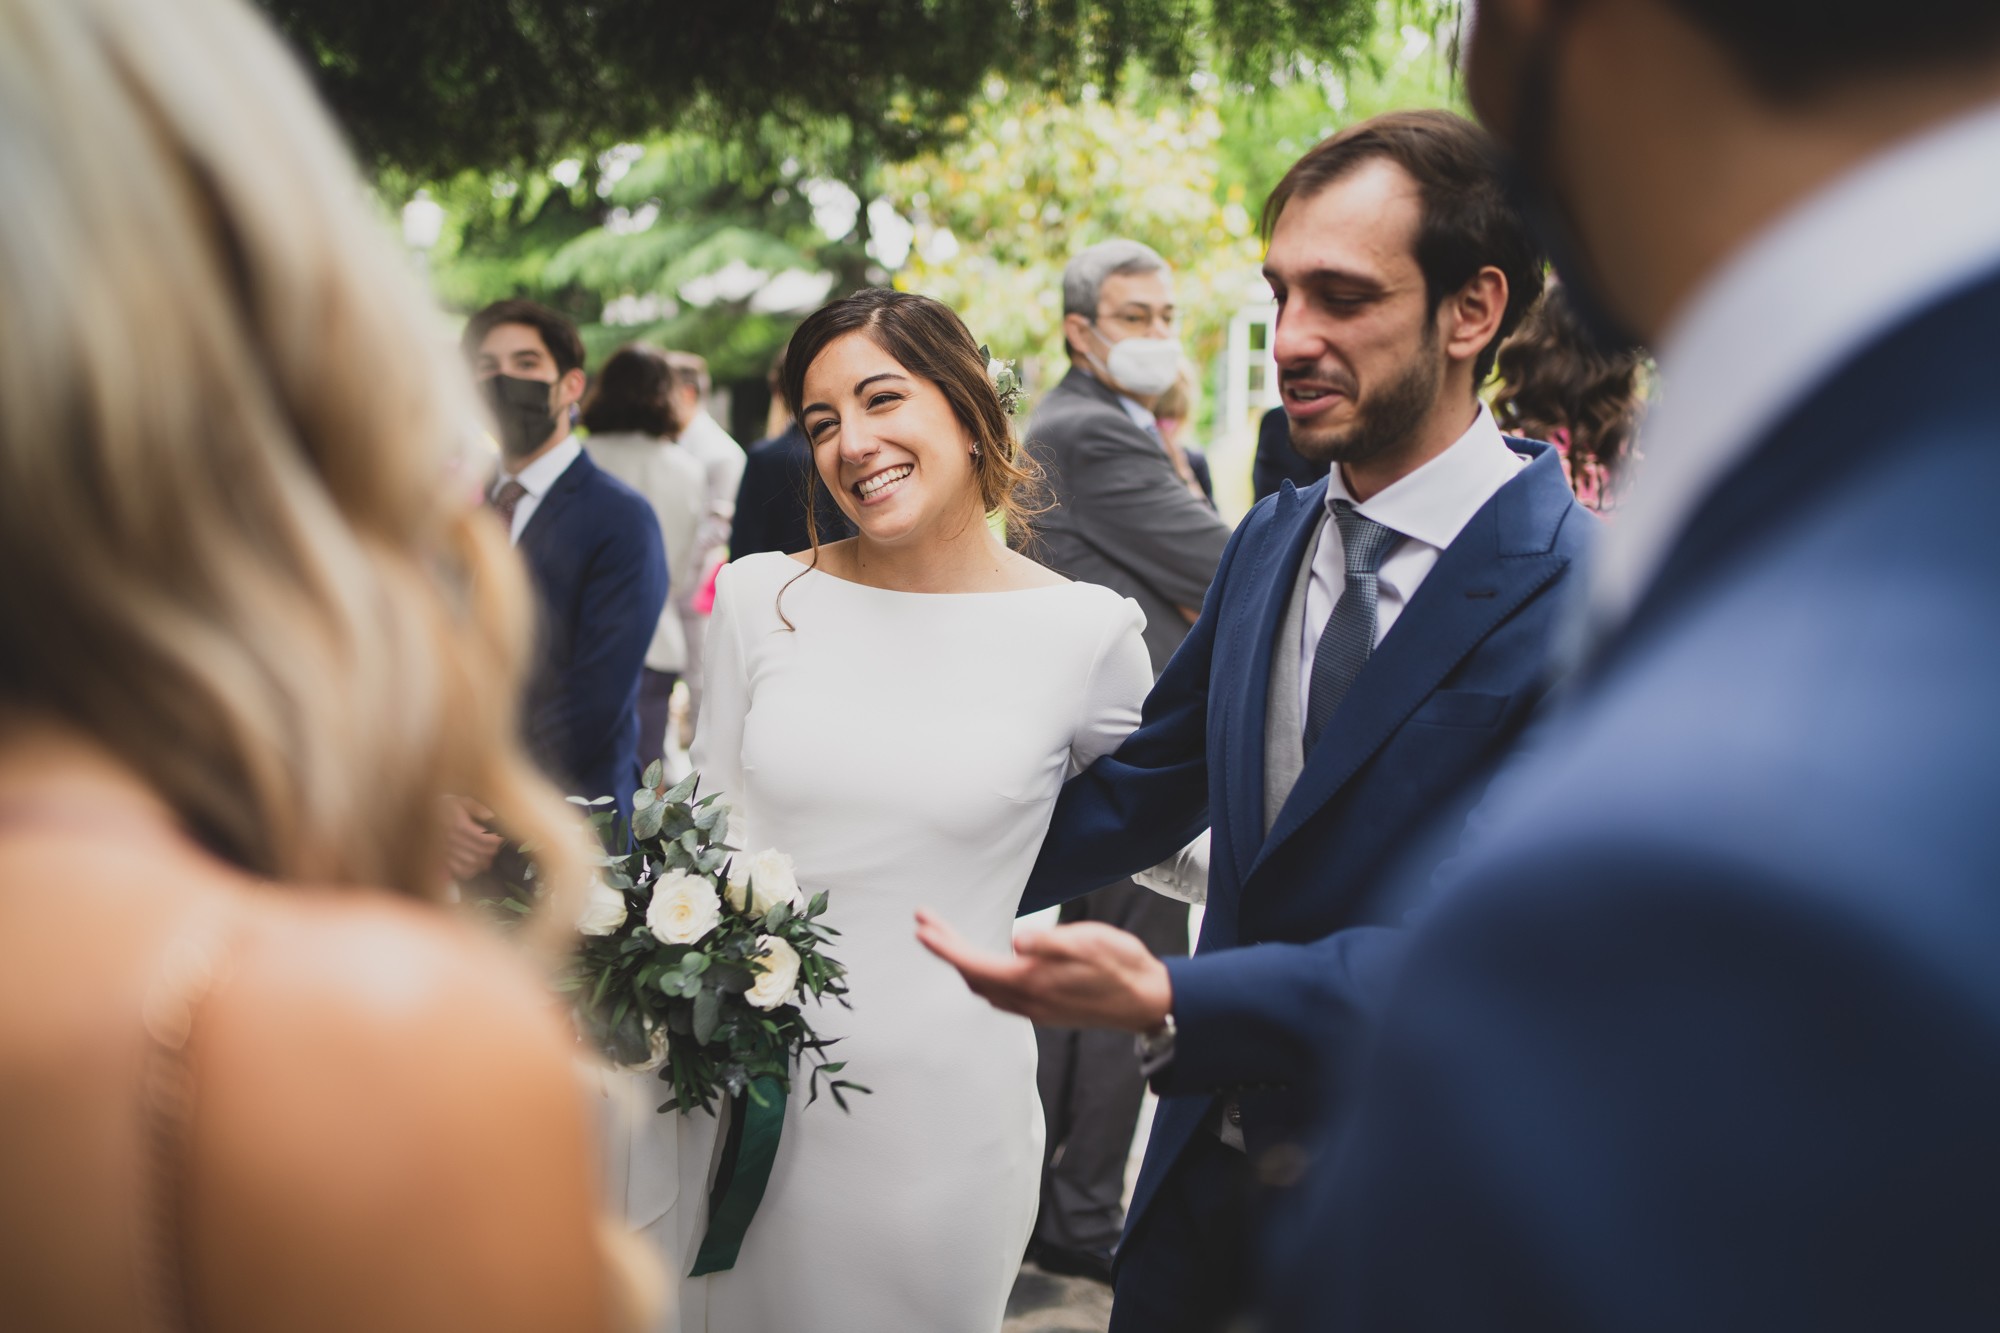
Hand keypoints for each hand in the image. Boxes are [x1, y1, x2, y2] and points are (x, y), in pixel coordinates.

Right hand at [442, 796, 503, 880]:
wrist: (422, 813)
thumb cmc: (444, 806)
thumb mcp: (461, 801)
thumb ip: (477, 808)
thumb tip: (491, 817)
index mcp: (459, 825)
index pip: (483, 837)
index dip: (495, 840)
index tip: (500, 839)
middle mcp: (452, 839)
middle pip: (478, 850)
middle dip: (491, 851)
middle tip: (496, 849)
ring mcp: (445, 850)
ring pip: (470, 862)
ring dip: (482, 862)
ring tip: (488, 859)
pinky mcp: (440, 858)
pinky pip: (457, 870)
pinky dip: (469, 871)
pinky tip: (475, 867)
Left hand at [914, 909, 1171, 1032]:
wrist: (1148, 1000)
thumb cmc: (1122, 966)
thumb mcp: (1090, 943)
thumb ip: (1052, 942)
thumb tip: (1018, 940)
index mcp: (1032, 982)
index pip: (974, 963)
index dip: (944, 945)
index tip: (922, 925)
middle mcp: (1028, 1001)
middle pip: (973, 976)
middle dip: (947, 949)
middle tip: (926, 923)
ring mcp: (1036, 1009)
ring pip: (985, 989)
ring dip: (962, 964)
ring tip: (948, 940)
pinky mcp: (1046, 1010)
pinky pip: (1001, 996)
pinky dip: (982, 976)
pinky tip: (987, 965)